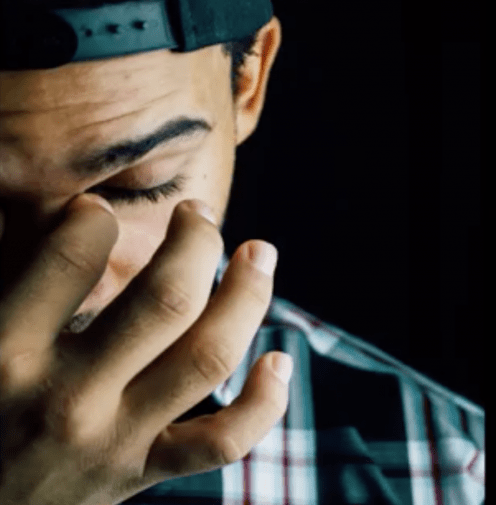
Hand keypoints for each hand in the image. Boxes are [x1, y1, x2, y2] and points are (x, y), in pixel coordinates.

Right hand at [0, 194, 288, 504]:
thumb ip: (16, 283)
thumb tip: (68, 214)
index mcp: (7, 353)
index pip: (71, 259)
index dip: (95, 219)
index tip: (99, 212)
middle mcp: (68, 397)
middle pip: (168, 301)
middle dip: (198, 242)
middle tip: (199, 214)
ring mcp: (114, 441)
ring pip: (208, 357)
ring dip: (247, 298)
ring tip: (260, 254)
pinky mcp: (142, 472)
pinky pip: (223, 442)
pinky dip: (264, 404)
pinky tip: (279, 361)